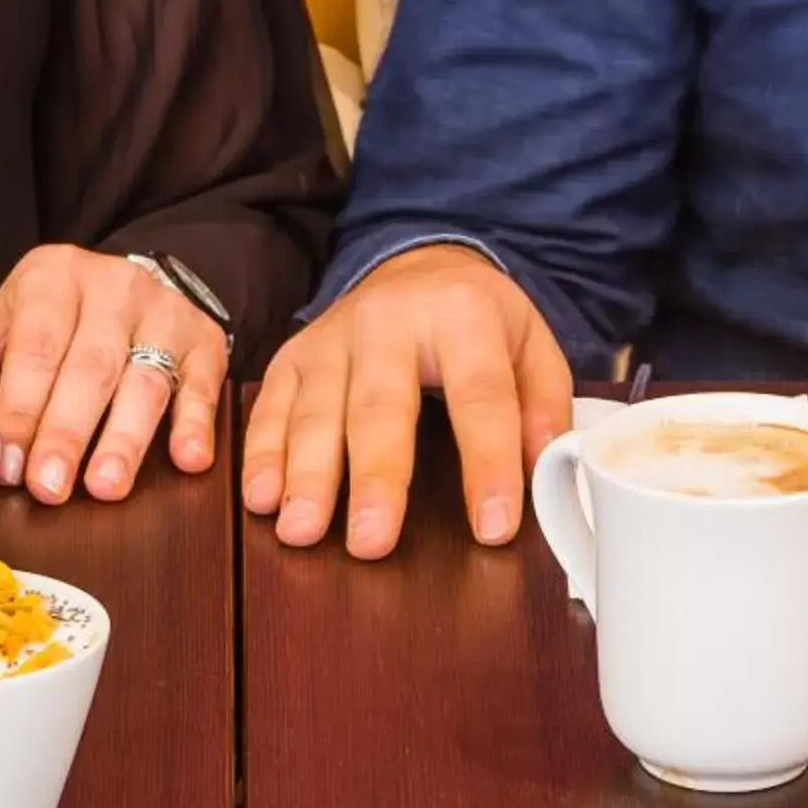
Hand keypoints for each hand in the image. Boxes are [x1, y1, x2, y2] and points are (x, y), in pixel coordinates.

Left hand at [0, 245, 228, 505]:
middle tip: (50, 486)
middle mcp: (112, 286)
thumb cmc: (48, 323)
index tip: (10, 465)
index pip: (35, 348)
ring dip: (125, 439)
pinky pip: (203, 384)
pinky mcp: (204, 339)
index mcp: (51, 277)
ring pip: (145, 380)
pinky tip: (189, 458)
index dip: (21, 410)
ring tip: (106, 485)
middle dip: (67, 433)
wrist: (121, 289)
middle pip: (90, 366)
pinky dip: (196, 424)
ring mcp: (164, 311)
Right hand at [242, 245, 572, 558]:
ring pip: (317, 410)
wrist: (418, 265)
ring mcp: (333, 337)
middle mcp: (389, 321)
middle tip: (370, 541)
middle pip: (382, 407)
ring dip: (307, 475)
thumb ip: (545, 405)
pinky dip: (262, 454)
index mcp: (462, 315)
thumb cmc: (476, 319)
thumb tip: (544, 470)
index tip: (493, 526)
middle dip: (375, 477)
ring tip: (302, 530)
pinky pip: (271, 406)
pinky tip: (262, 498)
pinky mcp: (294, 354)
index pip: (481, 396)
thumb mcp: (532, 343)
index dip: (488, 462)